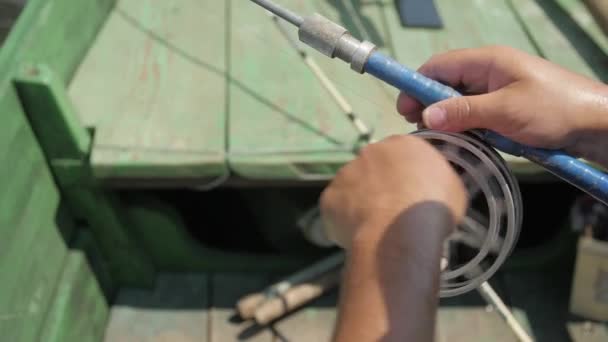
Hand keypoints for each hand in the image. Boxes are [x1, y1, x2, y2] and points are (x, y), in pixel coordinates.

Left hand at [320, 135, 465, 249]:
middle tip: (392, 212)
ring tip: (376, 227)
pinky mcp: (328, 197)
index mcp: (402, 144)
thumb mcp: (451, 187)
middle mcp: (369, 152)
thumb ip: (434, 180)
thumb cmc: (433, 208)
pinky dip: (345, 221)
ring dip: (361, 202)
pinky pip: (337, 209)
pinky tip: (359, 235)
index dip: (405, 176)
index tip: (410, 195)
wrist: (401, 231)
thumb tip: (428, 187)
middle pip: (373, 168)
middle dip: (380, 186)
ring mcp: (345, 173)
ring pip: (352, 188)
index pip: (401, 155)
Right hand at [397, 46, 607, 163]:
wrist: (595, 124)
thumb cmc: (554, 109)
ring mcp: (496, 91)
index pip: (438, 66)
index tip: (405, 112)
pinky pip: (474, 116)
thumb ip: (464, 112)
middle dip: (429, 107)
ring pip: (457, 104)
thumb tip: (426, 114)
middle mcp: (488, 73)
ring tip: (441, 141)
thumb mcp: (506, 111)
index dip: (416, 86)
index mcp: (487, 62)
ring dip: (447, 121)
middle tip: (422, 132)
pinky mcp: (504, 110)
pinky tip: (463, 143)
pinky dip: (465, 129)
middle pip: (445, 86)